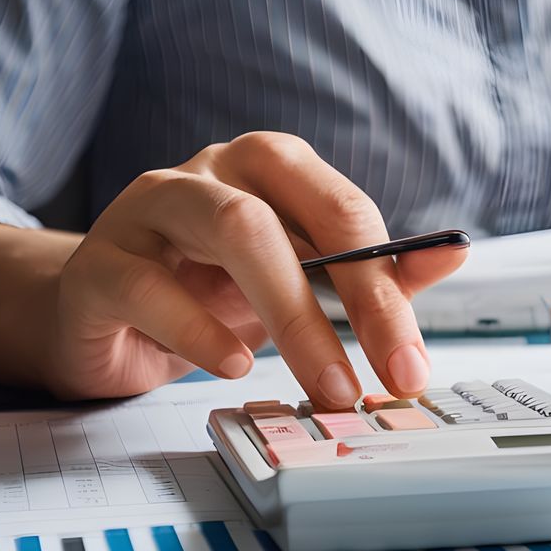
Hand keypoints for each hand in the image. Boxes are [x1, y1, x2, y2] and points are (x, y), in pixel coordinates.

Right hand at [44, 132, 465, 399]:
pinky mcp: (98, 263)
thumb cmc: (207, 290)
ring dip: (289, 314)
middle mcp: (209, 172)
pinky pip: (149, 286)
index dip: (387, 286)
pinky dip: (199, 332)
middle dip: (351, 300)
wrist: (101, 315)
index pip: (343, 211)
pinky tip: (233, 367)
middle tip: (385, 377)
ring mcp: (147, 209)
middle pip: (289, 214)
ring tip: (326, 383)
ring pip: (228, 229)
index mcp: (269, 167)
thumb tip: (452, 254)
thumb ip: (372, 274)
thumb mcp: (298, 283)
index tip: (412, 362)